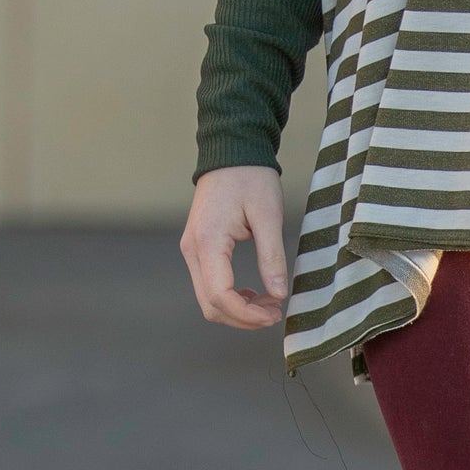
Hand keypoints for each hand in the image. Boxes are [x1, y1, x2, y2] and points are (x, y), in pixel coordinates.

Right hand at [180, 166, 288, 330]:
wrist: (232, 152)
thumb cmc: (251, 178)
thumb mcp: (268, 216)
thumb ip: (271, 257)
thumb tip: (278, 295)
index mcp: (208, 242)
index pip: (220, 296)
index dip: (247, 314)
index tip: (274, 315)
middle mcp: (192, 250)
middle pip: (210, 304)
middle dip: (242, 317)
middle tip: (274, 313)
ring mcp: (191, 250)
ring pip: (207, 299)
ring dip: (237, 309)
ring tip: (268, 303)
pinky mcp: (197, 248)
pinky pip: (208, 284)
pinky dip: (230, 297)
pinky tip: (253, 293)